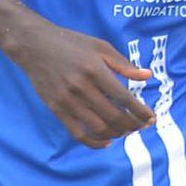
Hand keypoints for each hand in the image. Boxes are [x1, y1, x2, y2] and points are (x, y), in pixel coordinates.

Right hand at [10, 22, 154, 147]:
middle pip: (114, 116)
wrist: (34, 45)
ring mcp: (67, 100)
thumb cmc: (71, 43)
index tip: (151, 117)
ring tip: (126, 131)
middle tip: (142, 126)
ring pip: (98, 127)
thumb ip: (124, 64)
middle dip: (133, 125)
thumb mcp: (100, 46)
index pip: (124, 97)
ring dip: (117, 134)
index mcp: (95, 70)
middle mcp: (81, 87)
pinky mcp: (56, 109)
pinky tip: (106, 142)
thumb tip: (148, 76)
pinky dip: (94, 142)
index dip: (140, 111)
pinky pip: (77, 133)